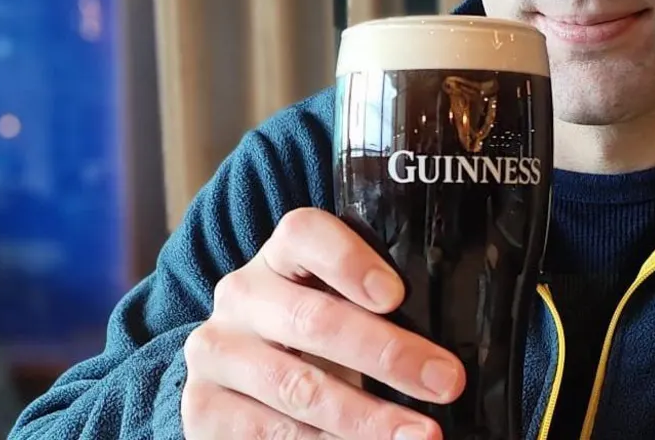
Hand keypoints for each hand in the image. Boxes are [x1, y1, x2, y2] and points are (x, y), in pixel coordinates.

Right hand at [182, 208, 464, 438]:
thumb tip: (452, 351)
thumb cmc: (314, 335)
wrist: (235, 374)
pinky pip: (269, 434)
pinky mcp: (202, 408)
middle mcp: (240, 295)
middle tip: (446, 381)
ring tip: (421, 435)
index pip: (304, 234)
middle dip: (388, 355)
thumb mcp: (338, 306)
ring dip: (366, 419)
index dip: (349, 261)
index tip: (396, 294)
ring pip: (296, 387)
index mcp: (279, 256)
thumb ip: (380, 310)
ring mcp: (216, 353)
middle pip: (313, 319)